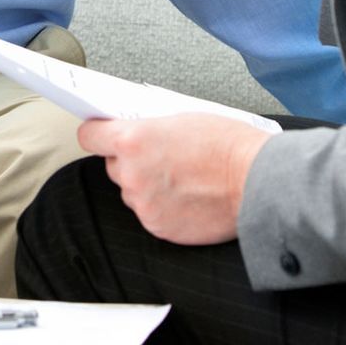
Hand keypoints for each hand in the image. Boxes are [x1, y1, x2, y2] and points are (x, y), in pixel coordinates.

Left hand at [78, 113, 271, 244]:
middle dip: (130, 160)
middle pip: (112, 165)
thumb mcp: (180, 118)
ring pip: (131, 191)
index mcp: (132, 140)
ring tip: (180, 177)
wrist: (256, 181)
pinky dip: (162, 206)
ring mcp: (144, 204)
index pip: (89, 136)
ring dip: (146, 185)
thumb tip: (134, 130)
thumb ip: (148, 128)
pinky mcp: (159, 227)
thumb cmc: (227, 145)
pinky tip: (187, 196)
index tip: (104, 133)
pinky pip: (149, 213)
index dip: (98, 133)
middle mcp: (132, 174)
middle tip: (160, 155)